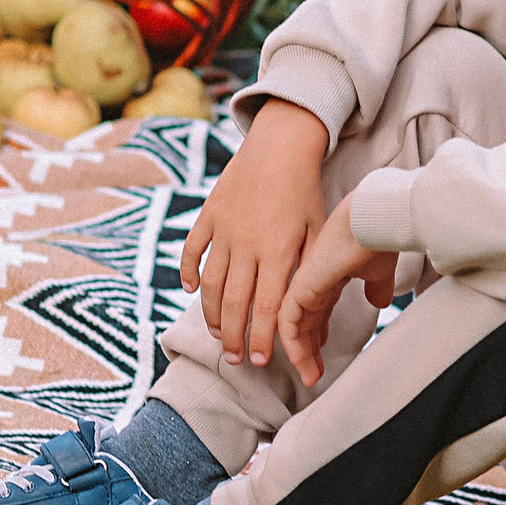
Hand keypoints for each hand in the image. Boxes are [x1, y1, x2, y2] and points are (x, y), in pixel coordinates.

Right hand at [180, 98, 328, 366]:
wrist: (283, 144)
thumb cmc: (308, 191)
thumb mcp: (318, 232)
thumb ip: (312, 272)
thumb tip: (315, 315)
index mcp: (280, 251)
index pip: (267, 307)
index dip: (262, 338)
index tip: (261, 361)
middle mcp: (248, 244)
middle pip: (235, 303)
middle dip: (234, 337)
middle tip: (236, 359)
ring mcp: (224, 229)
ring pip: (210, 283)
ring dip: (212, 314)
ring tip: (218, 335)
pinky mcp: (209, 214)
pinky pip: (191, 250)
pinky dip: (187, 272)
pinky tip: (189, 291)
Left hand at [275, 190, 396, 386]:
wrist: (373, 219)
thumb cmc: (379, 236)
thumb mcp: (378, 269)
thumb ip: (376, 286)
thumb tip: (380, 301)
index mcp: (329, 273)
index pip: (318, 310)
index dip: (320, 334)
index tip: (323, 354)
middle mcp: (312, 279)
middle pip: (304, 321)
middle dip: (308, 351)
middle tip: (313, 375)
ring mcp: (304, 282)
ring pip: (291, 325)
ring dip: (299, 354)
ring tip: (309, 377)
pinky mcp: (300, 287)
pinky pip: (288, 323)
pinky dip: (293, 345)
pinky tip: (301, 362)